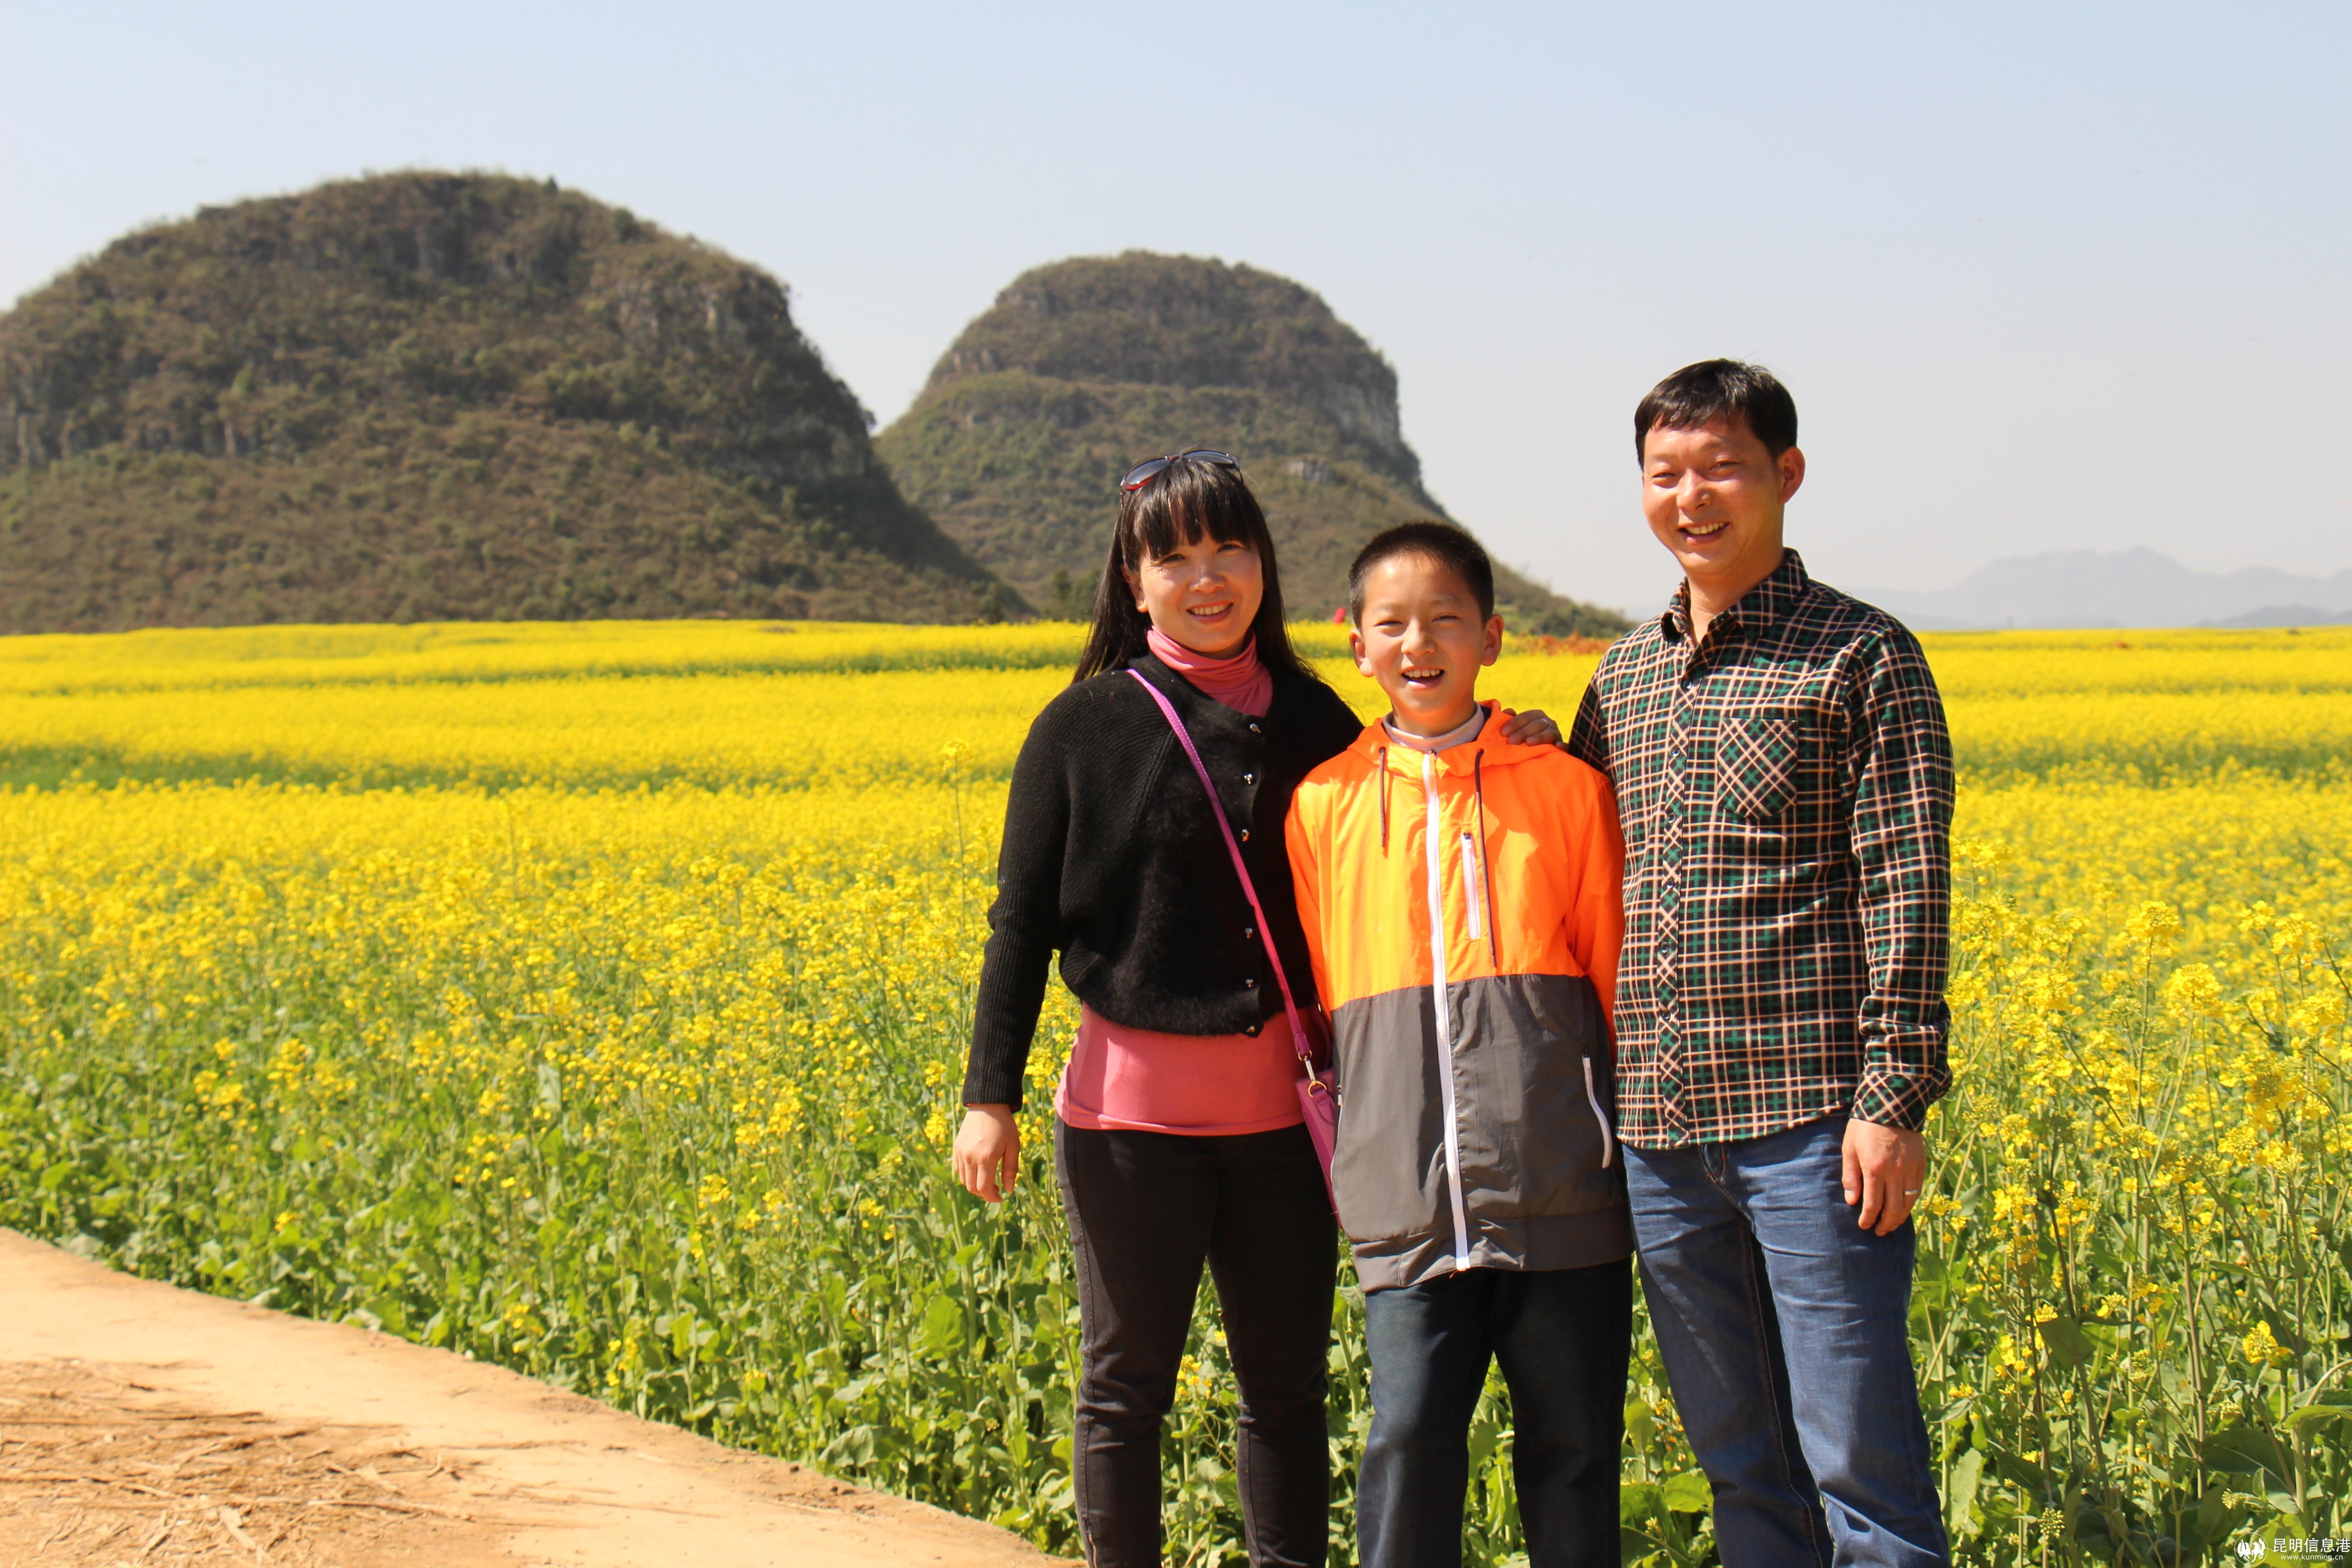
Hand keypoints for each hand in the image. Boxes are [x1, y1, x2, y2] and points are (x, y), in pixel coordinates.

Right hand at [953, 1104, 1020, 1202]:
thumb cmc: (1004, 1126)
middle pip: (972, 1187)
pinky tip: (979, 1170)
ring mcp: (961, 1153)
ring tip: (988, 1180)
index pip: (984, 1188)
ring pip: (964, 1180)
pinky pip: (959, 1169)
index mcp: (986, 1158)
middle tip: (995, 1189)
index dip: (992, 1197)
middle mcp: (970, 1157)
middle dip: (984, 1193)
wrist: (987, 1104)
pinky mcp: (956, 1148)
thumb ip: (1010, 1170)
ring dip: (975, 1185)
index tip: (1000, 1197)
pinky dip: (967, 1175)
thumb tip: (1008, 1191)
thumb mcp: (1013, 1147)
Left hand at [1494, 706, 1563, 748]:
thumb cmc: (1525, 738)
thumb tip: (1507, 711)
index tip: (1503, 732)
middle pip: (1536, 724)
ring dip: (1539, 737)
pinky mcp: (1563, 746)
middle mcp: (1548, 723)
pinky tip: (1558, 746)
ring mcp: (1556, 734)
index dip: (1514, 723)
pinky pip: (1565, 745)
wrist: (1540, 751)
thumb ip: (1512, 720)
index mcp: (1538, 716)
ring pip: (1549, 733)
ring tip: (1529, 743)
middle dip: (1523, 732)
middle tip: (1511, 741)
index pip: (1526, 716)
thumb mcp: (1518, 728)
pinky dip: (1563, 745)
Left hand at [1842, 1118, 1925, 1235]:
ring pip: (1908, 1203)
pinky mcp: (1921, 1164)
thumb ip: (1851, 1176)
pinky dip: (1911, 1203)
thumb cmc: (1864, 1126)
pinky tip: (1903, 1208)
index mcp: (1875, 1169)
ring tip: (1891, 1225)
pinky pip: (1917, 1190)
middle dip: (1885, 1224)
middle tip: (1878, 1232)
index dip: (1868, 1219)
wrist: (1891, 1105)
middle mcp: (1895, 1173)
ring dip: (1900, 1218)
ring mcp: (1910, 1169)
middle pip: (1893, 1209)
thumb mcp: (1849, 1149)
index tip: (1864, 1225)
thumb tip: (1852, 1202)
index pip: (1873, 1204)